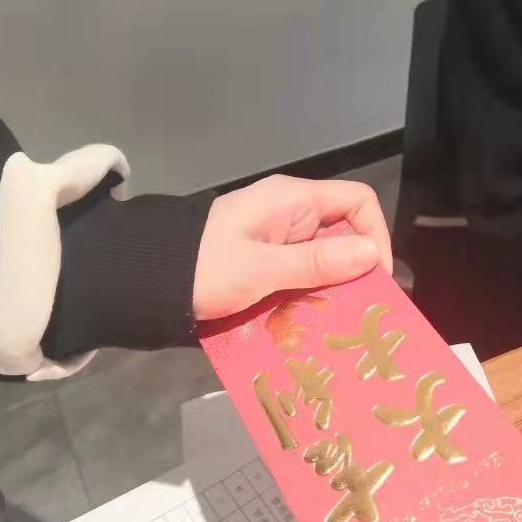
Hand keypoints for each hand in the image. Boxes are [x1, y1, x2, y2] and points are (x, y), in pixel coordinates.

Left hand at [192, 175, 393, 320]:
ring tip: (339, 322)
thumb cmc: (204, 269)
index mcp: (292, 199)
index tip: (375, 280)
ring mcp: (275, 235)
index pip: (357, 200)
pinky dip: (309, 292)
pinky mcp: (263, 257)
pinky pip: (300, 270)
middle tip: (361, 311)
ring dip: (332, 286)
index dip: (375, 236)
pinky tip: (310, 321)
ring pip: (324, 256)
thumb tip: (371, 254)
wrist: (146, 279)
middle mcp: (289, 211)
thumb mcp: (262, 270)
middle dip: (356, 269)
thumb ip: (316, 262)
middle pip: (344, 231)